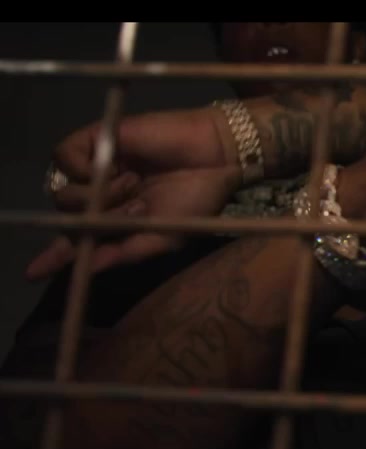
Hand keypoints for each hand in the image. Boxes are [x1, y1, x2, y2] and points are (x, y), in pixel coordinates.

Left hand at [30, 108, 240, 280]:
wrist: (215, 159)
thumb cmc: (196, 201)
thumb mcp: (161, 239)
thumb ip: (121, 253)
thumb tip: (82, 269)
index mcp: (116, 223)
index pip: (77, 242)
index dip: (55, 257)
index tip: (32, 274)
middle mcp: (100, 197)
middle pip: (67, 219)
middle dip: (97, 223)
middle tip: (136, 211)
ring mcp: (95, 169)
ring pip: (63, 193)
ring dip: (96, 197)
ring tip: (133, 186)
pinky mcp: (95, 141)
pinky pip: (63, 156)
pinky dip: (80, 168)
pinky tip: (107, 169)